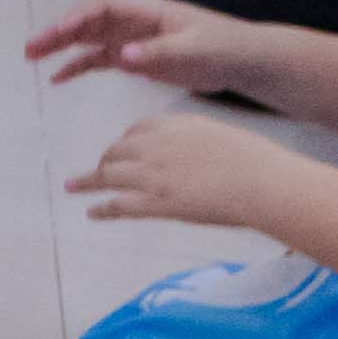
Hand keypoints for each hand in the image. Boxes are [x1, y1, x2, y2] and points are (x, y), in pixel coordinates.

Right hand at [24, 0, 266, 96]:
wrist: (243, 59)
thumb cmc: (223, 47)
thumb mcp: (195, 49)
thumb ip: (158, 52)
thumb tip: (122, 55)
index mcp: (147, 11)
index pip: (103, 7)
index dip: (78, 17)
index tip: (58, 33)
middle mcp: (133, 22)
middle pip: (88, 21)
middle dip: (59, 32)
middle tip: (30, 48)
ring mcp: (132, 39)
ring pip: (88, 39)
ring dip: (61, 47)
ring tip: (32, 58)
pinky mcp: (135, 58)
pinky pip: (98, 60)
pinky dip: (77, 67)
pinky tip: (57, 79)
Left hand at [68, 110, 299, 235]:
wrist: (262, 181)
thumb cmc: (255, 160)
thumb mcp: (221, 134)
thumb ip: (197, 139)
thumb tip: (192, 149)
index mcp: (174, 125)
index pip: (137, 130)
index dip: (125, 141)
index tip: (120, 150)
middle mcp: (155, 146)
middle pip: (117, 151)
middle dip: (105, 161)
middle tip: (98, 171)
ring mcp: (152, 175)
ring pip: (109, 175)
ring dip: (88, 181)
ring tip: (74, 187)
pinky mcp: (155, 203)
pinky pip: (118, 205)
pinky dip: (102, 209)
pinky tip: (92, 213)